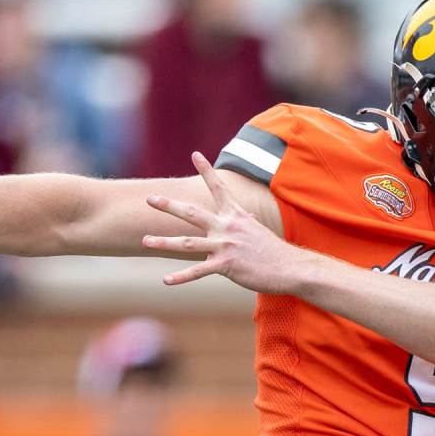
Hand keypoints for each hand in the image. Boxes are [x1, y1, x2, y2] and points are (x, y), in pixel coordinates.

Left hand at [142, 151, 307, 292]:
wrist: (289, 268)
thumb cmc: (275, 251)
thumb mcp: (260, 231)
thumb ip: (248, 222)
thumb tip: (249, 215)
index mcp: (235, 216)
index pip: (219, 188)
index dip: (207, 170)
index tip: (195, 154)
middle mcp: (227, 227)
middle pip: (192, 213)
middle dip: (169, 205)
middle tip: (149, 198)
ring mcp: (225, 246)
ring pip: (187, 243)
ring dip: (163, 241)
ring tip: (144, 240)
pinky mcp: (226, 266)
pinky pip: (198, 271)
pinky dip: (180, 277)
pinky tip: (165, 281)